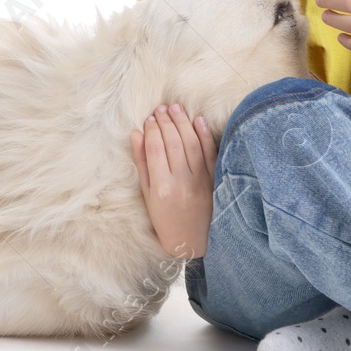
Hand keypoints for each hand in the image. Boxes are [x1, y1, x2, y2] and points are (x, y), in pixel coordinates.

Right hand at [129, 103, 217, 259]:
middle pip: (174, 142)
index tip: (149, 118)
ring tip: (175, 108)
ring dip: (183, 122)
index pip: (156, 148)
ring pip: (191, 143)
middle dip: (166, 121)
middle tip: (161, 109)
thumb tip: (136, 134)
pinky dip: (204, 134)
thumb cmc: (164, 218)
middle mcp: (182, 182)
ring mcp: (200, 181)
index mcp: (162, 187)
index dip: (152, 130)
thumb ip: (142, 163)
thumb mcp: (147, 194)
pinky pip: (209, 152)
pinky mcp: (214, 181)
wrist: (191, 241)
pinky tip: (197, 120)